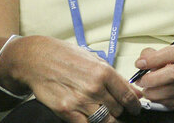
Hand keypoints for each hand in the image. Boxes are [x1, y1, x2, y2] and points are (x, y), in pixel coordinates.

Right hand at [15, 37, 142, 121]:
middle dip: (119, 111)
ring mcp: (80, 101)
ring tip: (105, 114)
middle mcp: (94, 87)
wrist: (38, 59)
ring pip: (104, 121)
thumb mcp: (94, 60)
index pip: (127, 96)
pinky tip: (90, 118)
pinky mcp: (66, 111)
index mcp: (103, 72)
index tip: (136, 109)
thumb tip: (134, 91)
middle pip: (117, 110)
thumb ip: (115, 77)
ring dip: (107, 119)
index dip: (135, 106)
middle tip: (116, 109)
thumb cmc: (66, 57)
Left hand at [133, 44, 173, 116]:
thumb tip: (142, 60)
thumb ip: (155, 56)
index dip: (155, 58)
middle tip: (140, 81)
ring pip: (170, 90)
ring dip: (152, 92)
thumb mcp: (172, 59)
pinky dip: (159, 100)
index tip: (140, 64)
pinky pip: (171, 102)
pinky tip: (156, 97)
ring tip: (146, 91)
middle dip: (152, 78)